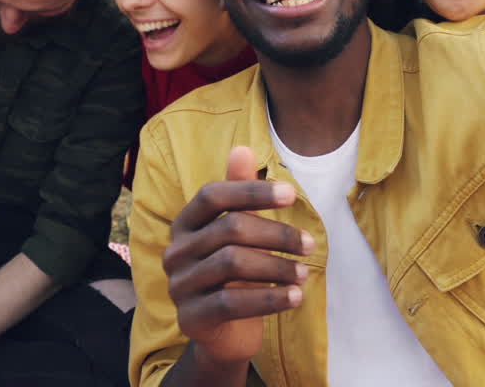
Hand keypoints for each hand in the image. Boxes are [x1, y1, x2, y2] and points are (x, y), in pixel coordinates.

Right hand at [163, 146, 311, 367]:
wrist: (225, 335)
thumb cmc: (236, 275)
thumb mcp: (238, 233)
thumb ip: (239, 194)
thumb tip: (242, 148)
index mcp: (184, 224)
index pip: (212, 194)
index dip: (251, 191)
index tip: (291, 195)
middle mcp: (175, 252)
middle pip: (228, 230)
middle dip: (276, 234)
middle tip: (309, 244)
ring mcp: (179, 286)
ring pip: (232, 264)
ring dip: (276, 266)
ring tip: (304, 273)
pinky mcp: (191, 319)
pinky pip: (232, 303)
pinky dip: (269, 298)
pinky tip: (296, 297)